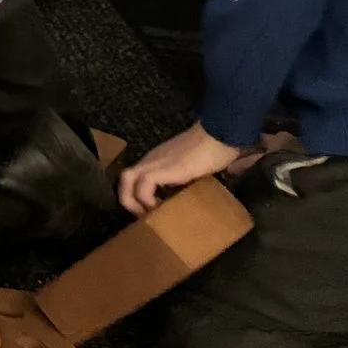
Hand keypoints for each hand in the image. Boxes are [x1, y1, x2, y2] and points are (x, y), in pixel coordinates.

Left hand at [119, 122, 242, 216]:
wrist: (222, 132)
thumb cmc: (216, 148)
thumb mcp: (197, 166)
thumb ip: (191, 174)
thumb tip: (207, 185)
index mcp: (159, 159)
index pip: (135, 176)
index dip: (137, 195)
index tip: (151, 210)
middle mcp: (153, 160)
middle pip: (125, 178)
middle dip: (129, 199)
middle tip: (144, 214)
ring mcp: (156, 162)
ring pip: (127, 178)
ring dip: (132, 199)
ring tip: (148, 213)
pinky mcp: (165, 167)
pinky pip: (144, 182)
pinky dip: (145, 197)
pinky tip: (159, 206)